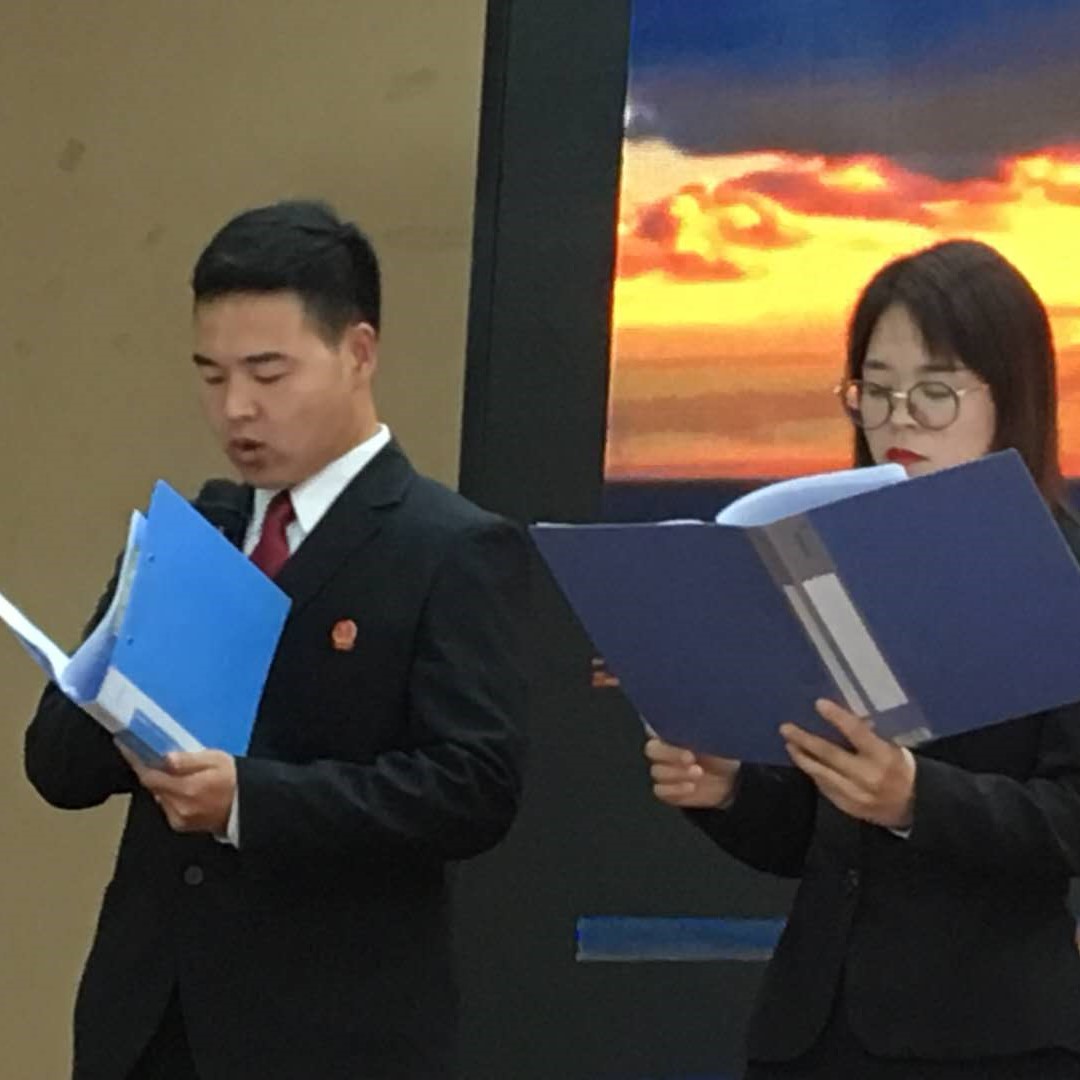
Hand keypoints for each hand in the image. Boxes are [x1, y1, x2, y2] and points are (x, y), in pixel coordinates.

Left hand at [116, 743, 236, 833]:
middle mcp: (179, 807)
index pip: (150, 775)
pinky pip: (166, 805)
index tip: (125, 746)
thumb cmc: (236, 781)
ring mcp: (179, 818)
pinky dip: (168, 794)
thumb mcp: (218, 760)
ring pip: (158, 795)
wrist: (249, 808)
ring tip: (174, 771)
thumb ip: (190, 760)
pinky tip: (182, 787)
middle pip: (152, 786)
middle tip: (152, 754)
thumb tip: (166, 758)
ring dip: (161, 782)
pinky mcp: (180, 825)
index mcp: (188, 789)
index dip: (135, 760)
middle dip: (150, 770)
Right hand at [645, 735, 739, 808]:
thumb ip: (697, 731)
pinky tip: (692, 787)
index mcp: (669, 731)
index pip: (654, 726)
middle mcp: (662, 749)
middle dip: (671, 754)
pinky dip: (675, 789)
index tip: (682, 736)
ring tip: (699, 772)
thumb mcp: (712, 737)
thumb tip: (688, 726)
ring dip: (678, 773)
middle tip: (691, 758)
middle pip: (652, 750)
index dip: (664, 731)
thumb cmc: (720, 751)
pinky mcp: (665, 790)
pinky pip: (660, 790)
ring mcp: (662, 770)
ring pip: (657, 771)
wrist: (730, 778)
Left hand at [781, 699, 915, 828]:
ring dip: (803, 758)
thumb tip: (845, 718)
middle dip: (805, 740)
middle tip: (786, 728)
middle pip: (830, 755)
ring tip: (790, 745)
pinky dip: (815, 774)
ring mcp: (856, 795)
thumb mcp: (895, 749)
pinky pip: (825, 788)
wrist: (917, 807)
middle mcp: (868, 776)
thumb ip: (870, 736)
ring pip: (822, 774)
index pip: (857, 733)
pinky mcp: (849, 807)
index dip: (837, 717)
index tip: (819, 703)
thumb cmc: (903, 770)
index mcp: (883, 757)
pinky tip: (806, 763)